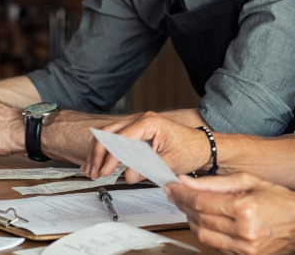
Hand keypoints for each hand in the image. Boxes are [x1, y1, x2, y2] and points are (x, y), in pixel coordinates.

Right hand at [83, 111, 211, 182]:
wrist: (202, 146)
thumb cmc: (191, 149)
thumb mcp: (170, 162)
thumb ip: (147, 168)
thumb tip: (128, 175)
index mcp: (149, 122)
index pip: (121, 138)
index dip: (110, 157)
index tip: (105, 171)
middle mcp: (141, 120)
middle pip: (108, 133)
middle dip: (98, 154)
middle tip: (94, 172)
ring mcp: (138, 125)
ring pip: (108, 135)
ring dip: (98, 153)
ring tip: (92, 170)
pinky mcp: (137, 133)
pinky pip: (115, 139)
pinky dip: (105, 151)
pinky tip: (96, 162)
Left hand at [165, 173, 294, 254]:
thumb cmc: (280, 199)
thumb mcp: (247, 181)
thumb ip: (214, 182)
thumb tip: (187, 181)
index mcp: (245, 208)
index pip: (201, 201)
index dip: (181, 194)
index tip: (172, 187)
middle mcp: (244, 231)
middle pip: (199, 219)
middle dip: (183, 205)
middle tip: (176, 194)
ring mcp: (245, 248)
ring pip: (203, 236)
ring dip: (192, 220)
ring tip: (190, 206)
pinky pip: (216, 246)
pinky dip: (207, 233)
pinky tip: (206, 221)